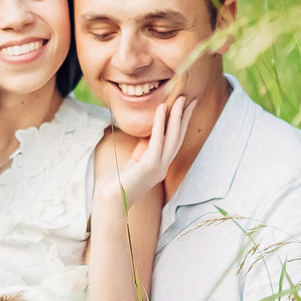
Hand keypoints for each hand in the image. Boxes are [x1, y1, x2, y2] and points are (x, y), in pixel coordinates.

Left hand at [107, 93, 194, 209]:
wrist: (109, 201)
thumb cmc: (116, 183)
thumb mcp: (132, 164)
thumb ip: (141, 152)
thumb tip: (147, 137)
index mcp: (159, 166)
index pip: (174, 142)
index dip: (181, 124)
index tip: (186, 108)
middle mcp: (163, 167)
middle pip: (178, 138)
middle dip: (185, 117)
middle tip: (191, 99)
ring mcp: (158, 167)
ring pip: (172, 137)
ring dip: (177, 117)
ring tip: (180, 99)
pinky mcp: (149, 165)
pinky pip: (157, 140)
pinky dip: (160, 123)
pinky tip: (162, 109)